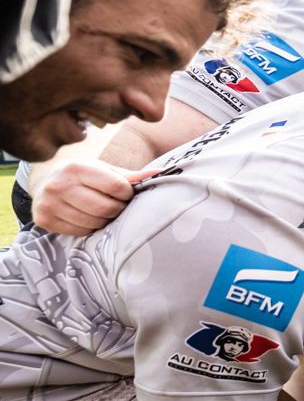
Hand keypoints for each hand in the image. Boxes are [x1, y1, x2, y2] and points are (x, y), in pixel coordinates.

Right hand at [31, 161, 152, 234]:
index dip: (127, 194)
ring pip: (94, 223)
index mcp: (76, 168)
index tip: (125, 194)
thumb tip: (161, 173)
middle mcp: (59, 185)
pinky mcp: (45, 220)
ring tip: (102, 212)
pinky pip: (81, 232)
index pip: (116, 186)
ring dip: (105, 221)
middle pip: (106, 208)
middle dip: (118, 209)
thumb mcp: (102, 170)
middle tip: (116, 206)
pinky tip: (87, 218)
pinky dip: (90, 228)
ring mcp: (49, 204)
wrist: (45, 183)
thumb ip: (128, 176)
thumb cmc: (82, 176)